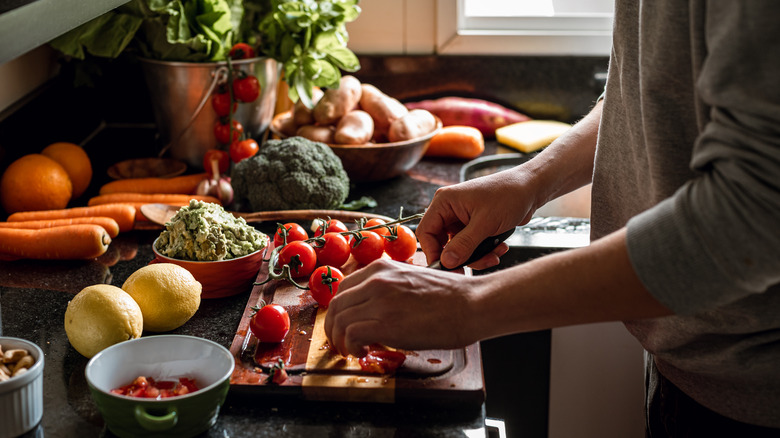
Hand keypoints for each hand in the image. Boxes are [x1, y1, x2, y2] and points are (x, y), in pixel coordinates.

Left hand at [324, 259, 481, 357]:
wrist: (471, 304)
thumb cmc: (451, 295)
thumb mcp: (412, 279)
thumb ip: (390, 287)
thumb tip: (377, 307)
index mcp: (381, 268)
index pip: (344, 288)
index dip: (340, 310)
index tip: (344, 323)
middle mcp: (376, 280)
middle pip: (336, 305)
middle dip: (334, 327)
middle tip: (341, 342)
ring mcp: (379, 301)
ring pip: (339, 320)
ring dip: (340, 340)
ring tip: (352, 351)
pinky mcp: (385, 323)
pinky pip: (351, 335)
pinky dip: (351, 347)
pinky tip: (363, 352)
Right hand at [417, 169, 538, 268]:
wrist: (531, 188)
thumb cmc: (509, 194)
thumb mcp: (485, 223)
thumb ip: (464, 244)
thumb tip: (446, 262)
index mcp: (445, 202)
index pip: (426, 232)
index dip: (433, 252)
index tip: (447, 268)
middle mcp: (450, 210)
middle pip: (442, 243)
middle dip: (460, 257)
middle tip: (472, 268)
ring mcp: (462, 218)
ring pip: (459, 248)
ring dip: (477, 256)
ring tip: (494, 255)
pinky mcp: (474, 225)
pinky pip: (472, 245)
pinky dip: (484, 251)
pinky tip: (500, 247)